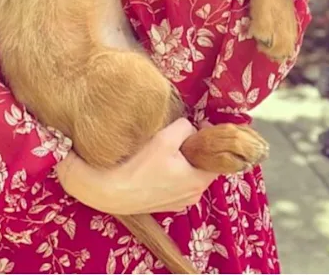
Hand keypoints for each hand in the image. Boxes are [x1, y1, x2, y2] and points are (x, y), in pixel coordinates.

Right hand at [56, 117, 216, 214]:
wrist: (113, 192)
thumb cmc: (140, 166)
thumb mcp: (166, 138)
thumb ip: (185, 128)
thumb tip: (191, 129)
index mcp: (198, 181)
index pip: (216, 158)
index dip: (209, 139)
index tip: (198, 124)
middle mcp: (193, 196)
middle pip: (201, 166)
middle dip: (192, 149)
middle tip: (176, 135)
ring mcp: (179, 203)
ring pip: (188, 174)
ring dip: (181, 161)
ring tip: (163, 149)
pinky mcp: (165, 205)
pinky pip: (175, 184)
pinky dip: (171, 173)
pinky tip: (154, 165)